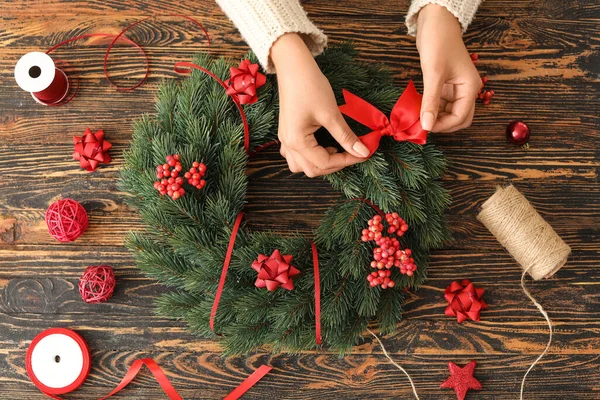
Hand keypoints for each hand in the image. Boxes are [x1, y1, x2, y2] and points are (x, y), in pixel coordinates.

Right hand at [270, 33, 368, 176]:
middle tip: (352, 153)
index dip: (346, 160)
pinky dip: (309, 157)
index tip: (363, 154)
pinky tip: (321, 146)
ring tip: (334, 150)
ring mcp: (285, 139)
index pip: (324, 163)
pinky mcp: (287, 132)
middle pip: (312, 169)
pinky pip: (295, 155)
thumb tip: (363, 152)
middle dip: (334, 165)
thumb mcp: (331, 114)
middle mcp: (288, 144)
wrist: (293, 66)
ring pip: (300, 166)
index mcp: (297, 141)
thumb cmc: (310, 86)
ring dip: (319, 164)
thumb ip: (346, 136)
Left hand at [416, 4, 481, 131]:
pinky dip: (431, 109)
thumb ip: (431, 102)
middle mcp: (466, 90)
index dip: (443, 125)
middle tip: (423, 126)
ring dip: (435, 118)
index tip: (425, 127)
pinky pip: (440, 104)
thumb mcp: (434, 74)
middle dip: (442, 125)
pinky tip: (419, 109)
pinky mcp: (445, 85)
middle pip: (459, 118)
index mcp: (470, 87)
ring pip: (448, 112)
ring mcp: (456, 88)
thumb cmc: (438, 43)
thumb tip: (427, 126)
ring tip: (418, 118)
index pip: (461, 117)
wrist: (435, 22)